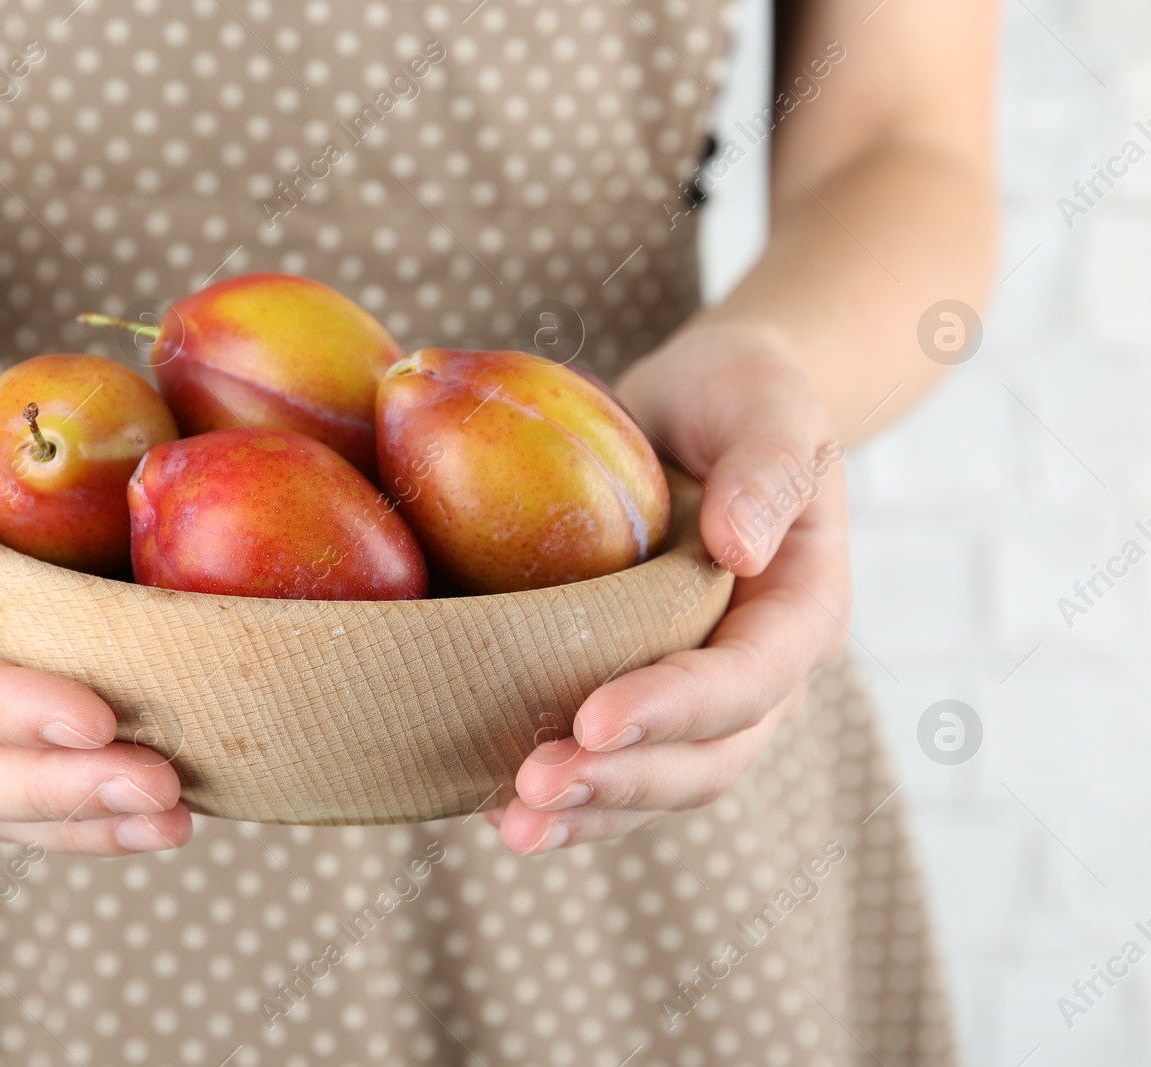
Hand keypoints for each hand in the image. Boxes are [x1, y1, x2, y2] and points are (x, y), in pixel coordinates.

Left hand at [490, 323, 850, 853]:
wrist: (703, 409)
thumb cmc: (740, 396)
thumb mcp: (768, 404)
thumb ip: (766, 468)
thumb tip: (741, 548)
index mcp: (802, 608)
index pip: (747, 680)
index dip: (674, 707)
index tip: (593, 719)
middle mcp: (760, 672)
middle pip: (704, 759)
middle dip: (620, 782)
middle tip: (531, 790)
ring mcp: (700, 694)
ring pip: (657, 782)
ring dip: (588, 813)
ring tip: (511, 825)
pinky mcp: (643, 692)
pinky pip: (612, 763)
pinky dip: (566, 795)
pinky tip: (492, 806)